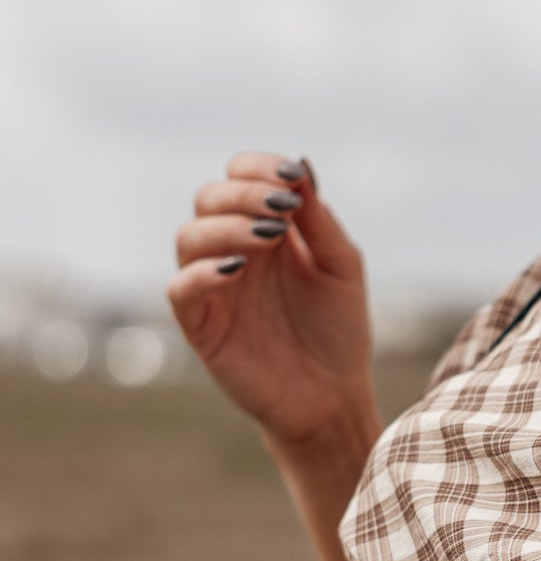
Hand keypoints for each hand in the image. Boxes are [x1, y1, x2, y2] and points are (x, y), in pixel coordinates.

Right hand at [167, 152, 378, 446]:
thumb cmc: (338, 329)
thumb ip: (319, 220)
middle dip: (243, 194)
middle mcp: (233, 251)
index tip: (290, 178)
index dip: (258, 168)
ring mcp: (212, 286)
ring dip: (226, 227)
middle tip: (281, 209)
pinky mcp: (200, 325)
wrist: (332, 395)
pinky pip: (179, 289)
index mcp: (266, 229)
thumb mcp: (341, 266)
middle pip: (209, 198)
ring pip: (189, 236)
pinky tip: (238, 269)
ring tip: (268, 238)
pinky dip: (201, 272)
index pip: (241, 177)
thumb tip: (300, 165)